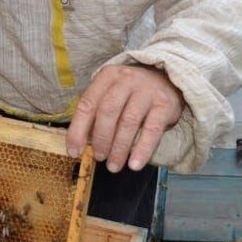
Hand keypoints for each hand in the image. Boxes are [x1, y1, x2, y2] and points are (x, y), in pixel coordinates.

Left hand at [66, 64, 183, 172]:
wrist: (167, 80)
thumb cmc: (131, 93)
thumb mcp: (111, 94)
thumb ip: (95, 113)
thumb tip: (79, 144)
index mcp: (107, 76)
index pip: (87, 104)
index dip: (78, 130)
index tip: (74, 152)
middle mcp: (126, 80)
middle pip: (107, 112)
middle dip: (100, 139)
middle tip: (99, 157)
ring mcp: (147, 90)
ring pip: (128, 122)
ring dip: (119, 148)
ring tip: (113, 165)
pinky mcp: (165, 103)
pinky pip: (152, 130)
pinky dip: (142, 149)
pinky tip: (135, 164)